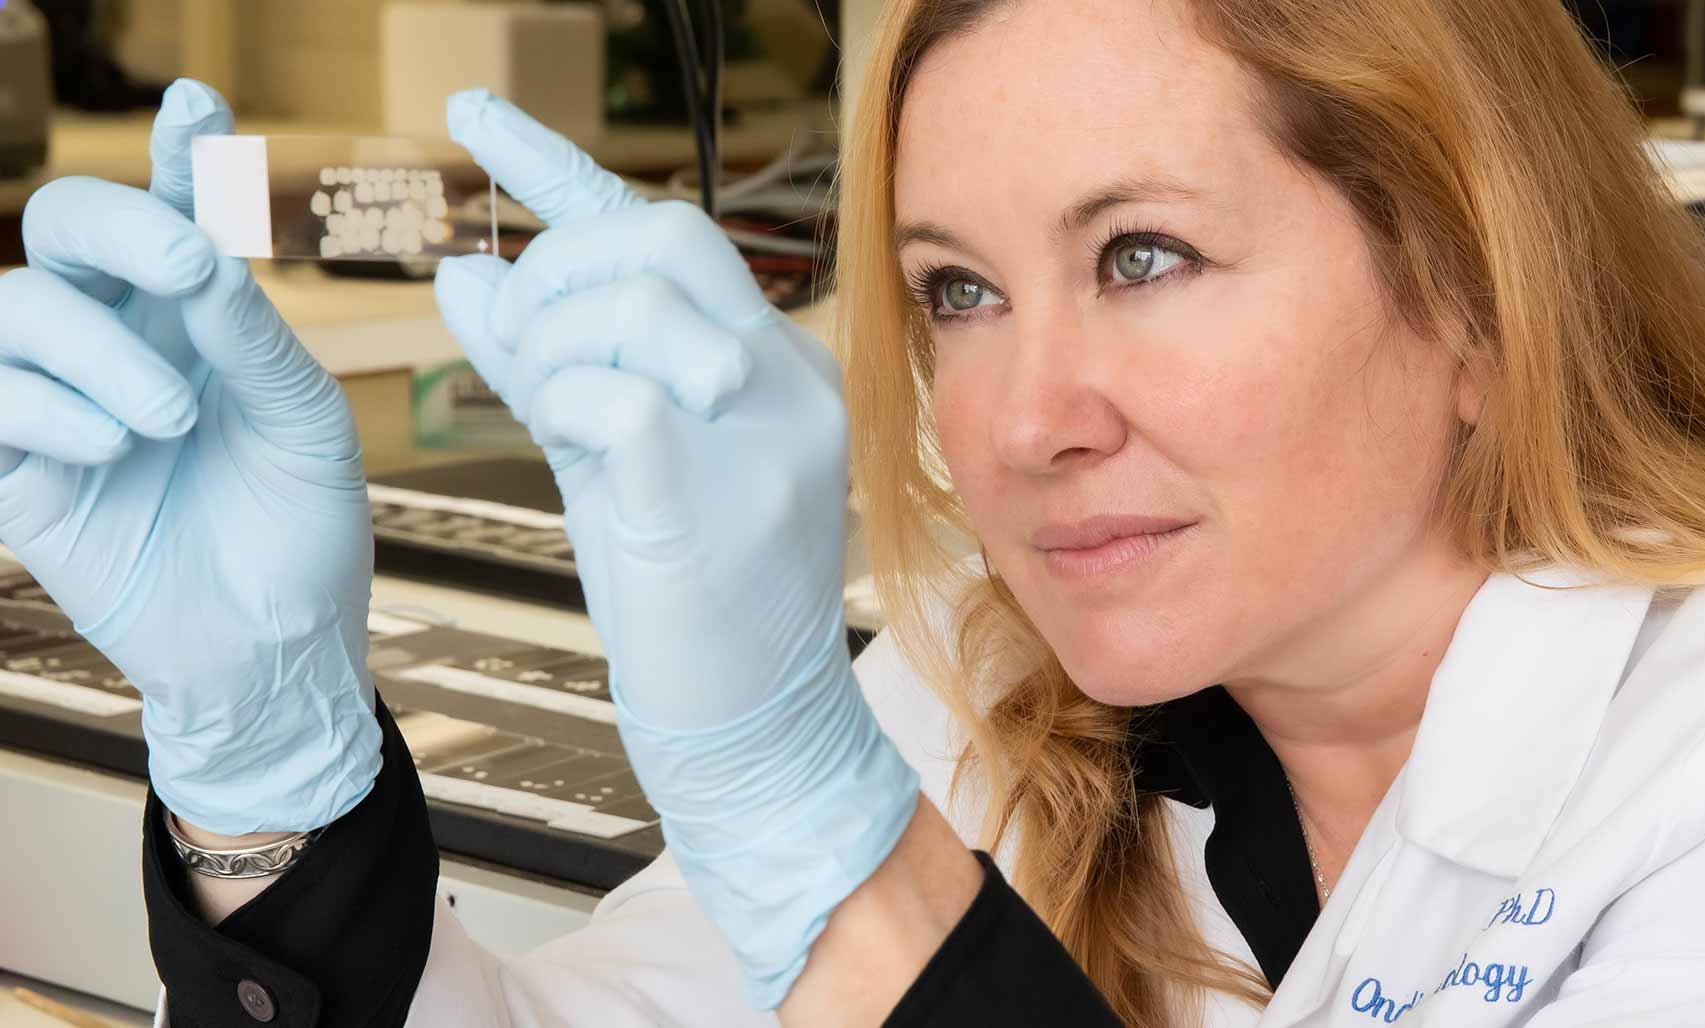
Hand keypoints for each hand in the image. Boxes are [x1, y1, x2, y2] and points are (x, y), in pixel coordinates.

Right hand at [0, 79, 378, 834]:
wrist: (273, 647)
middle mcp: (122, 338)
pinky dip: (50, 406)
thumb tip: (203, 256)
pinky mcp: (14, 465)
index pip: (176, 209)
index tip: (198, 100)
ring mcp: (58, 397)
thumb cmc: (303, 530)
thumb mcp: (307, 424)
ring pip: (17, 305)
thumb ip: (253, 337)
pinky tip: (115, 445)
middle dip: (120, 226)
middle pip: (66, 226)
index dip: (176, 150)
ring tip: (169, 418)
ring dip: (98, 347)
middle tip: (192, 270)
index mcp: (201, 317)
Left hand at [434, 90, 918, 1008]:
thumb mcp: (619, 463)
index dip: (559, 166)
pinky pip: (613, 394)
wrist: (757, 729)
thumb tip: (466, 273)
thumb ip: (553, 365)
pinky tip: (563, 439)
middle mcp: (789, 382)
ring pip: (633, 300)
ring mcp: (763, 437)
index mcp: (780, 365)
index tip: (472, 116)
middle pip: (660, 236)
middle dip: (555, 264)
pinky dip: (559, 401)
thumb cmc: (695, 606)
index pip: (671, 232)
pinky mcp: (715, 496)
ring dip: (552, 341)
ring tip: (548, 410)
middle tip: (517, 334)